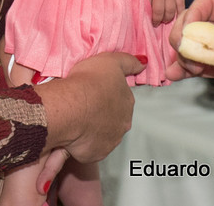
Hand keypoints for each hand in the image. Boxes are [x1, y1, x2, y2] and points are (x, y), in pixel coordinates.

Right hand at [36, 51, 143, 193]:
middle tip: (85, 106)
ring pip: (103, 135)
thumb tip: (144, 63)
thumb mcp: (111, 61)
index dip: (108, 95)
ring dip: (94, 129)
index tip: (95, 92)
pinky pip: (90, 148)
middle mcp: (123, 124)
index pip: (121, 99)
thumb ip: (129, 62)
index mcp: (128, 102)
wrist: (70, 107)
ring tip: (78, 120)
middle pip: (114, 119)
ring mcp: (110, 141)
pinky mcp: (96, 153)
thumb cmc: (88, 81)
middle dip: (103, 115)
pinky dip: (83, 143)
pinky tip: (74, 133)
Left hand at [143, 0, 183, 25]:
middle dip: (163, 20)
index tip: (153, 23)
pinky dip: (180, 10)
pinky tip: (178, 15)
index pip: (156, 12)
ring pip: (174, 10)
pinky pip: (181, 3)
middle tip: (160, 22)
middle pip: (166, 13)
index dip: (155, 20)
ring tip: (167, 20)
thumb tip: (148, 9)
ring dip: (171, 17)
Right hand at [166, 0, 213, 97]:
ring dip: (182, 55)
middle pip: (194, 23)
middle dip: (182, 34)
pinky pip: (199, 66)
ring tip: (180, 69)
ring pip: (193, 45)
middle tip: (181, 50)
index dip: (194, 13)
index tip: (187, 31)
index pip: (209, 3)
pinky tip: (174, 76)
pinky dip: (185, 70)